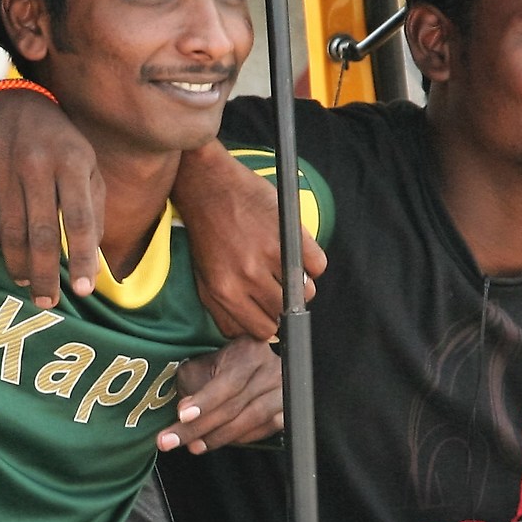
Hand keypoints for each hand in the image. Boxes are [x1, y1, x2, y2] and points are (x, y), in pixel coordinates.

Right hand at [0, 89, 103, 309]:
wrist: (10, 101)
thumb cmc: (58, 141)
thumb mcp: (86, 163)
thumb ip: (94, 206)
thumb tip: (94, 255)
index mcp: (72, 162)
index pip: (80, 220)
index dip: (83, 257)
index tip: (85, 289)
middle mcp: (37, 165)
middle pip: (41, 234)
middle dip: (46, 274)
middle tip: (50, 302)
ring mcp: (3, 168)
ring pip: (10, 232)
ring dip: (18, 265)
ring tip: (27, 283)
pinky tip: (1, 252)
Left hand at [157, 338, 282, 453]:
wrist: (248, 368)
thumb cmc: (219, 367)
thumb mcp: (200, 367)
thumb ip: (192, 387)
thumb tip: (186, 414)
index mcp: (250, 351)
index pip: (228, 381)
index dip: (205, 401)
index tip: (182, 415)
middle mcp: (272, 369)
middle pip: (236, 405)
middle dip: (199, 427)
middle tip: (171, 440)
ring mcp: (283, 391)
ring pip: (250, 421)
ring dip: (218, 437)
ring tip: (193, 445)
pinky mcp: (287, 410)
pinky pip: (263, 431)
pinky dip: (239, 439)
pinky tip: (217, 441)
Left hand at [174, 143, 324, 340]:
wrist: (207, 185)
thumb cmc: (206, 233)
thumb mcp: (203, 277)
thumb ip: (224, 311)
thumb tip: (249, 335)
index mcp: (224, 291)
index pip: (262, 331)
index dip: (268, 322)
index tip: (269, 311)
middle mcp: (247, 276)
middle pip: (285, 314)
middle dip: (283, 304)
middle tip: (276, 286)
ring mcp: (271, 255)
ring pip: (306, 293)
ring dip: (301, 284)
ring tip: (286, 267)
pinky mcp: (289, 234)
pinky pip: (318, 266)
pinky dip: (312, 262)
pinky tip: (295, 251)